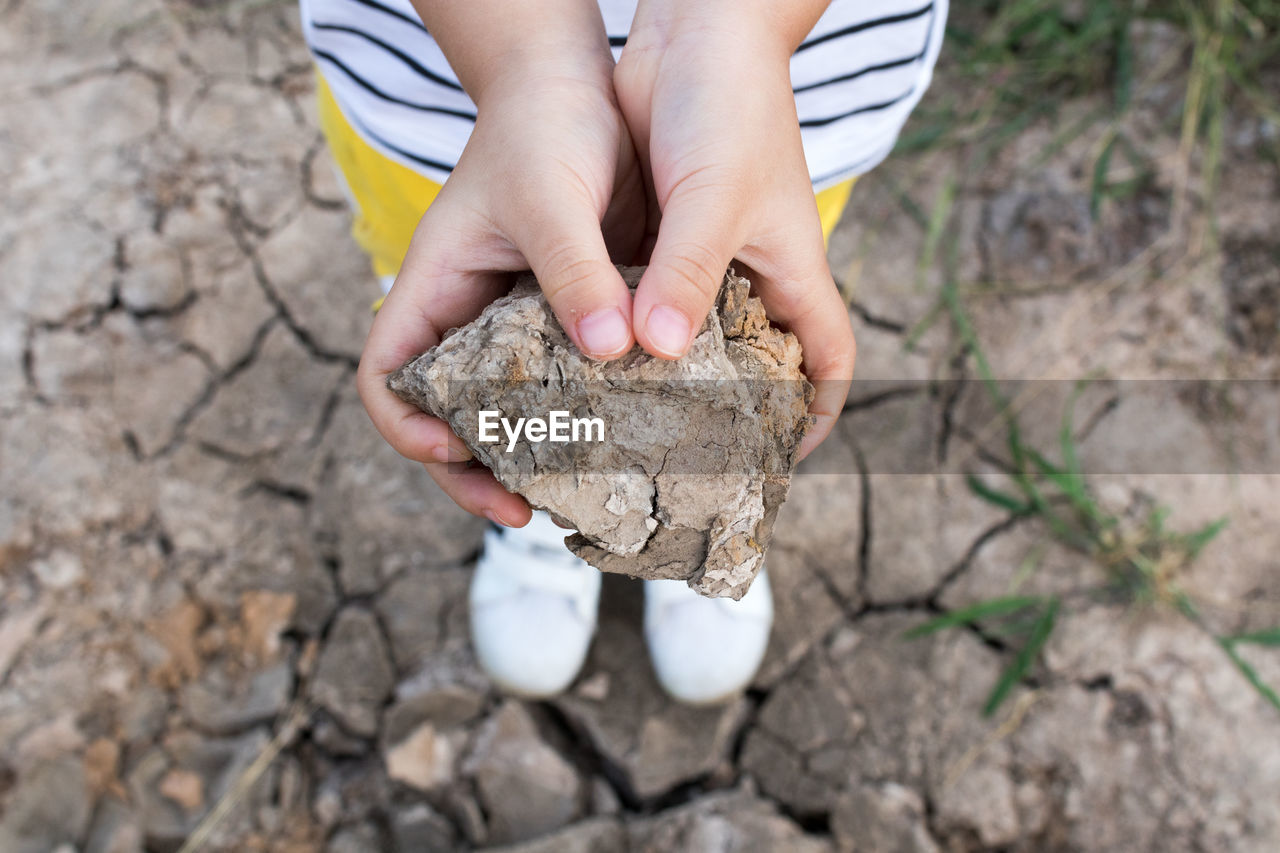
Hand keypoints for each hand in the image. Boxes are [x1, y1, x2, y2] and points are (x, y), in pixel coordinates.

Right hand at [356, 69, 645, 526]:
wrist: (582, 85)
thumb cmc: (543, 124)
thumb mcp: (552, 198)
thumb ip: (574, 270)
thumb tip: (609, 349)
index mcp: (435, 288)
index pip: (385, 379)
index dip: (408, 428)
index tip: (457, 451)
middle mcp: (471, 314)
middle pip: (450, 415)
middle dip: (480, 467)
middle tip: (530, 508)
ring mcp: (521, 319)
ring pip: (515, 408)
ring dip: (541, 451)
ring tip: (585, 489)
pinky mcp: (573, 313)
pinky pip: (573, 379)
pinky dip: (593, 412)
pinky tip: (633, 435)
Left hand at [615, 4, 855, 457]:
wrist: (697, 28)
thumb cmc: (730, 107)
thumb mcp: (713, 198)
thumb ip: (686, 273)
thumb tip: (654, 351)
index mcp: (791, 269)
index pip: (827, 360)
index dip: (815, 415)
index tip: (780, 463)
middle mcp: (749, 270)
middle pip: (754, 363)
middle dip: (731, 413)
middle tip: (684, 460)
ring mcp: (702, 253)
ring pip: (691, 335)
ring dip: (666, 374)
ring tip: (622, 423)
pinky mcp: (658, 233)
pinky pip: (647, 297)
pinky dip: (627, 327)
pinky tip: (589, 358)